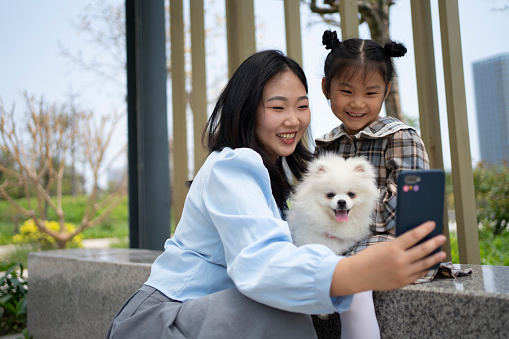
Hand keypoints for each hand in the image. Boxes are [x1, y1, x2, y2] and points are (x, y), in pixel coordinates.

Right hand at [330, 221, 445, 295]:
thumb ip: (398, 245)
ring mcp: (403, 272)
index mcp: (393, 248)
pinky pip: (419, 274)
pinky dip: (426, 269)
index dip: (424, 229)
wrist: (357, 275)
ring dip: (435, 257)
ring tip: (442, 252)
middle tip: (442, 238)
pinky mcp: (403, 282)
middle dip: (434, 242)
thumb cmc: (368, 258)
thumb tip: (415, 241)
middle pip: (423, 250)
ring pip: (424, 263)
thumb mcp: (382, 246)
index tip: (432, 224)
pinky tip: (430, 265)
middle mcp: (400, 260)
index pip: (414, 236)